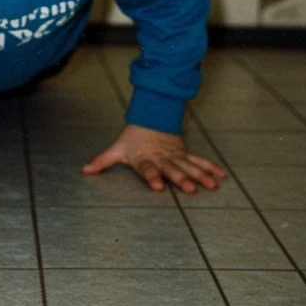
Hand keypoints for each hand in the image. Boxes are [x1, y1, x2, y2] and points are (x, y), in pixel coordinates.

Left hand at [82, 123, 226, 192]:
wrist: (150, 116)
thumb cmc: (133, 137)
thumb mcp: (117, 149)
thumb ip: (102, 161)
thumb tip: (84, 170)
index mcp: (145, 158)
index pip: (147, 169)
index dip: (151, 177)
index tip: (158, 186)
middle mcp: (162, 158)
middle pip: (172, 169)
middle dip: (181, 178)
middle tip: (190, 188)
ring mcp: (175, 155)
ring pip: (189, 166)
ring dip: (201, 175)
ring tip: (211, 186)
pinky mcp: (185, 153)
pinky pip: (199, 161)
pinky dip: (210, 167)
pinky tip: (221, 176)